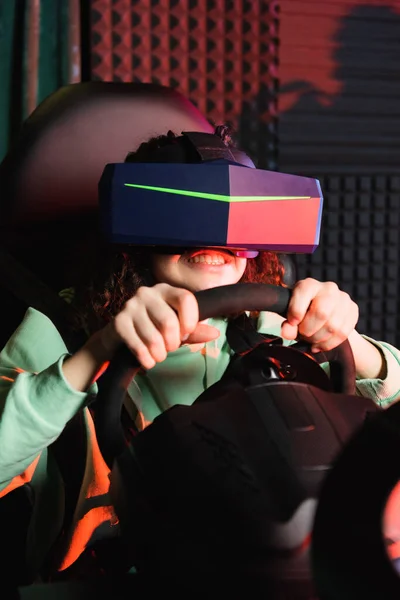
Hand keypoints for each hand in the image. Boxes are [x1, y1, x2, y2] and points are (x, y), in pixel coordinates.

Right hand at [99, 283, 219, 368]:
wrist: (120, 336)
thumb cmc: (154, 329)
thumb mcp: (176, 329)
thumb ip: (194, 331)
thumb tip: (215, 333)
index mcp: (166, 290)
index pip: (185, 298)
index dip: (191, 320)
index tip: (187, 333)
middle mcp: (147, 293)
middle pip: (169, 322)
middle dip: (173, 343)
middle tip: (170, 347)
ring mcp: (130, 306)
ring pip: (154, 338)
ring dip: (160, 354)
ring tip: (159, 355)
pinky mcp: (119, 322)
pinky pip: (138, 346)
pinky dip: (147, 359)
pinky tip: (148, 361)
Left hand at [280, 278, 358, 352]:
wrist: (323, 311)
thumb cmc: (303, 313)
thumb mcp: (292, 317)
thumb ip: (288, 326)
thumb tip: (287, 333)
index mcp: (309, 285)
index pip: (303, 295)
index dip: (296, 312)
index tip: (292, 323)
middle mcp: (328, 288)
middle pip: (321, 313)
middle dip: (309, 330)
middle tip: (303, 335)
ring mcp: (343, 298)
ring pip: (333, 326)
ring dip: (319, 339)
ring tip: (311, 340)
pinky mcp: (353, 309)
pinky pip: (343, 333)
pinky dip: (329, 344)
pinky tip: (320, 345)